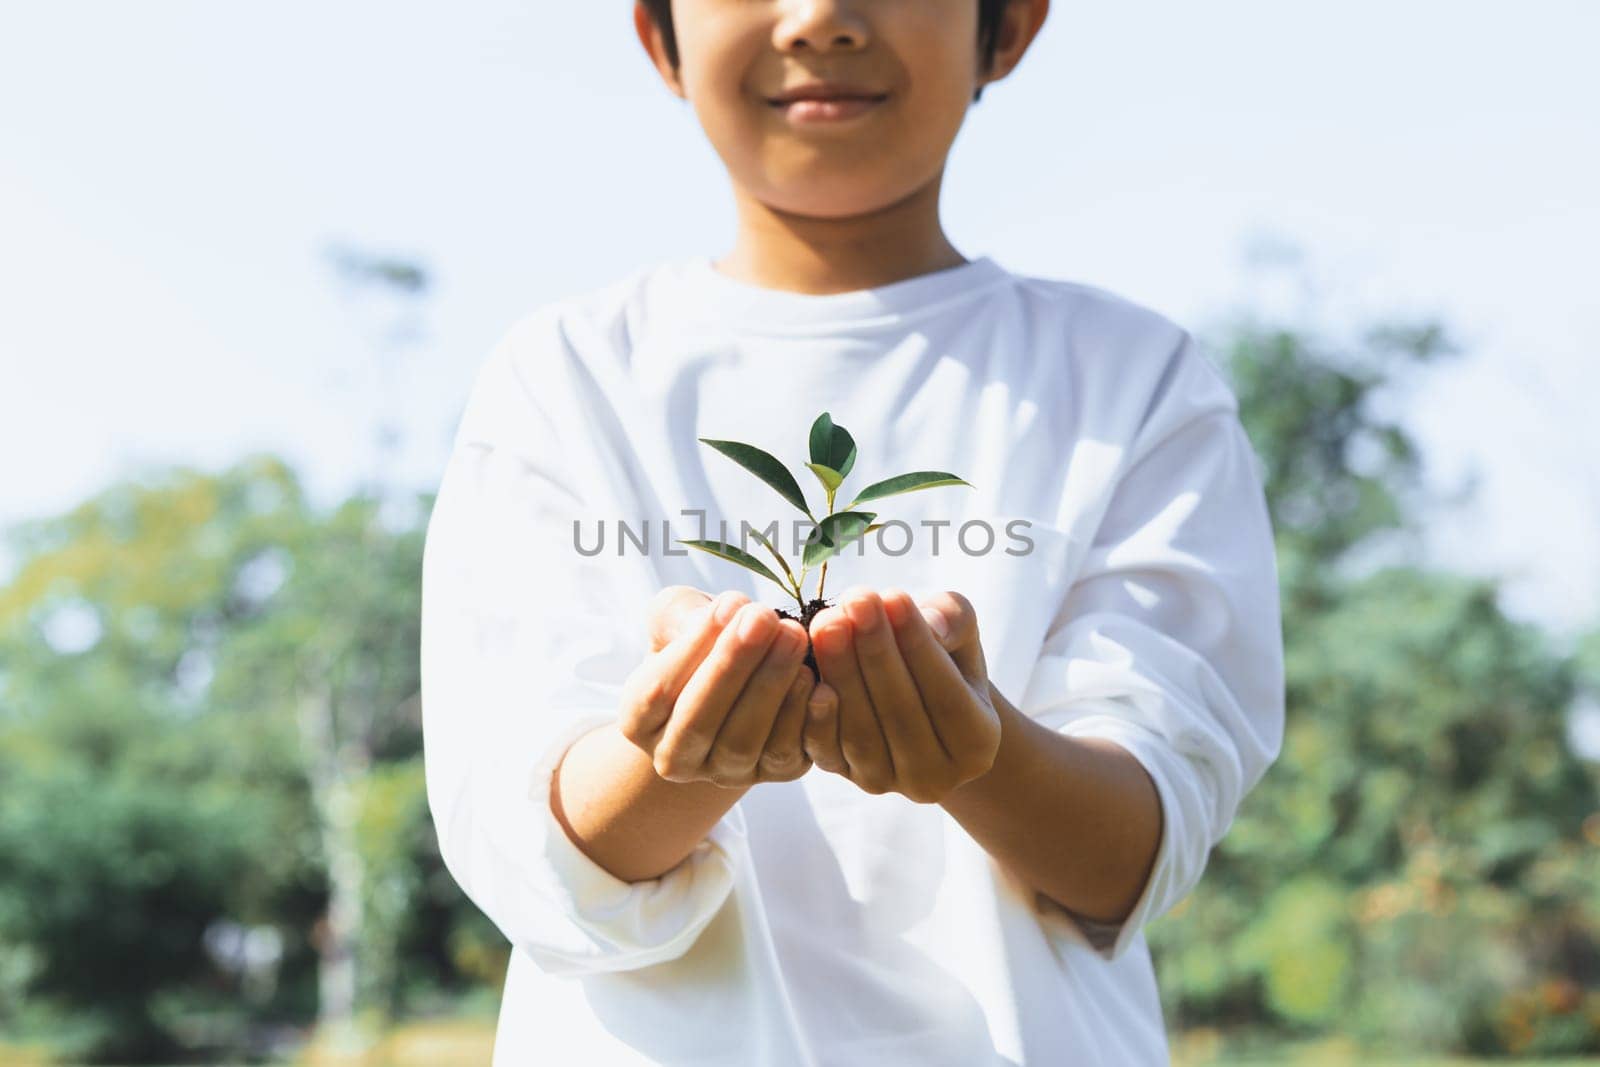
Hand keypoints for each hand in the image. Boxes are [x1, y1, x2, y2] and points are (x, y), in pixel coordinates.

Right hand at [618, 585, 814, 786]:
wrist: (735, 683)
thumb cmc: (699, 643)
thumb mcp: (675, 621)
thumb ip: (682, 614)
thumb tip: (729, 614)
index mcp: (639, 720)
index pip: (658, 691)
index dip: (694, 647)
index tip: (730, 602)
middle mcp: (676, 757)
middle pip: (699, 721)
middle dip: (734, 666)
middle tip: (764, 618)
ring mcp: (725, 771)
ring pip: (745, 742)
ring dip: (772, 687)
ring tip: (794, 636)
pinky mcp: (774, 772)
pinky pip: (787, 754)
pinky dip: (803, 717)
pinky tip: (818, 678)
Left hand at [801, 586, 999, 802]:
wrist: (913, 697)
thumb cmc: (942, 654)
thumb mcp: (959, 632)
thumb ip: (953, 620)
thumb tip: (931, 626)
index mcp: (978, 745)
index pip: (946, 695)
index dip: (918, 646)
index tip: (894, 596)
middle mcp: (936, 778)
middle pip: (901, 713)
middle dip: (875, 651)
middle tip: (855, 600)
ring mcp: (887, 783)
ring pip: (861, 732)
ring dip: (841, 673)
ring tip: (828, 620)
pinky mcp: (845, 777)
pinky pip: (826, 750)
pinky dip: (814, 713)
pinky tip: (805, 669)